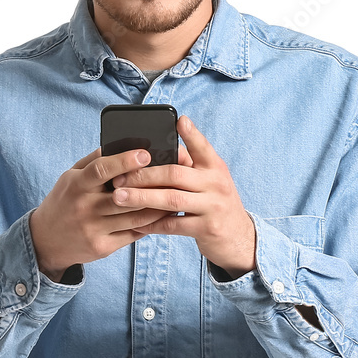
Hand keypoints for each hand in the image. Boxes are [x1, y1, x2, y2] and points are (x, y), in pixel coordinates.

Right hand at [28, 147, 185, 281]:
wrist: (45, 240)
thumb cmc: (64, 201)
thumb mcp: (70, 177)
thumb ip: (93, 162)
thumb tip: (120, 144)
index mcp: (76, 185)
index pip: (101, 170)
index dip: (124, 161)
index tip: (145, 153)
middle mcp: (84, 208)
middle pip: (123, 196)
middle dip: (150, 185)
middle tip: (173, 174)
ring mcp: (94, 230)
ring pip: (134, 217)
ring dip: (157, 206)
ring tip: (175, 193)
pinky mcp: (102, 247)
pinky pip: (133, 234)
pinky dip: (151, 224)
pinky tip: (163, 214)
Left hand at [111, 115, 256, 278]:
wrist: (238, 238)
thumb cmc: (215, 203)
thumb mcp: (211, 181)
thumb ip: (190, 166)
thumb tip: (158, 152)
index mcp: (216, 168)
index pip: (203, 147)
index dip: (191, 133)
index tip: (179, 120)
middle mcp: (216, 184)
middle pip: (175, 174)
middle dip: (144, 175)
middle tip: (119, 177)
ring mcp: (213, 207)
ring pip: (171, 199)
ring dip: (142, 197)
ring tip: (119, 197)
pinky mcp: (207, 229)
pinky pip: (173, 225)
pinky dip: (152, 223)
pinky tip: (135, 222)